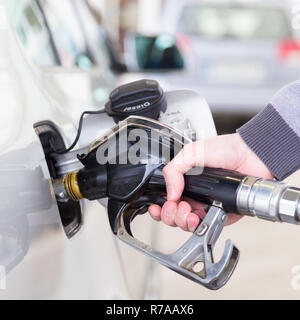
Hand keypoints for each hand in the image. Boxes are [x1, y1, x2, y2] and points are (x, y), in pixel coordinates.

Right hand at [148, 133, 273, 231]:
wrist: (250, 155)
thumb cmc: (225, 150)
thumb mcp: (191, 153)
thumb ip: (174, 169)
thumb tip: (169, 193)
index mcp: (185, 182)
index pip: (166, 200)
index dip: (158, 206)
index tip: (157, 206)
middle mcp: (194, 196)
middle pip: (173, 216)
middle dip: (169, 215)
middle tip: (174, 206)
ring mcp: (206, 206)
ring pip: (186, 224)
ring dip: (181, 221)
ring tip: (186, 211)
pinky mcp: (220, 214)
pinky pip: (206, 227)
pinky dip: (198, 227)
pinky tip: (197, 218)